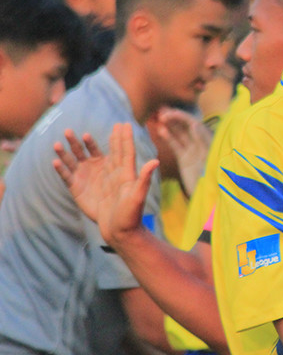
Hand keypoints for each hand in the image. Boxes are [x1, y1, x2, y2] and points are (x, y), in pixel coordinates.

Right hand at [54, 123, 158, 245]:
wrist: (119, 230)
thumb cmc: (131, 214)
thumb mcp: (138, 196)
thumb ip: (144, 178)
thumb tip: (156, 161)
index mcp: (121, 171)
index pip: (121, 150)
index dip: (121, 138)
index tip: (122, 124)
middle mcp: (105, 171)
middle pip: (95, 151)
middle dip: (86, 140)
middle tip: (80, 129)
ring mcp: (91, 178)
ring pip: (78, 159)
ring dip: (70, 149)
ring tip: (63, 137)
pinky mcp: (79, 189)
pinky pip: (68, 176)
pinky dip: (62, 168)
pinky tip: (55, 160)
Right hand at [153, 107, 211, 195]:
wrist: (210, 198)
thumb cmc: (214, 178)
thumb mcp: (210, 159)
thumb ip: (204, 142)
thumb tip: (194, 125)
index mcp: (211, 142)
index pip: (195, 124)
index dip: (182, 117)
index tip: (169, 113)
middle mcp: (203, 144)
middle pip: (187, 126)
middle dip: (174, 117)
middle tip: (160, 109)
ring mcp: (194, 151)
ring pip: (180, 134)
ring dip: (169, 124)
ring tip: (157, 115)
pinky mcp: (186, 160)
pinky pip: (177, 145)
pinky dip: (168, 137)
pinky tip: (160, 129)